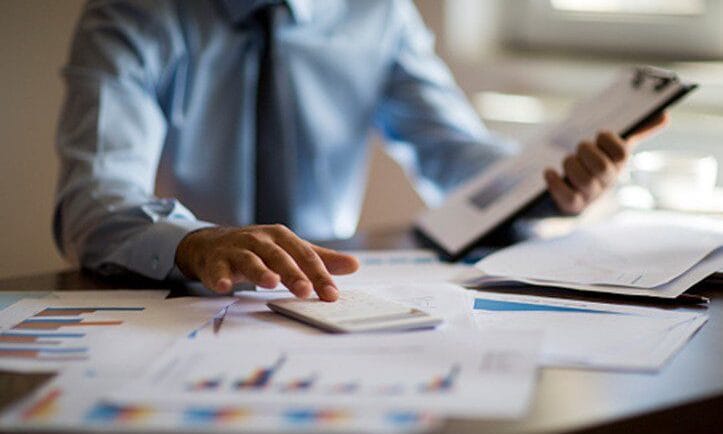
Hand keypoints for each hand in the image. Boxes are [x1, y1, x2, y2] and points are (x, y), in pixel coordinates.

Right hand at [175, 225, 358, 300]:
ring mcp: (236, 249)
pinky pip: (217, 270)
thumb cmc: (258, 249)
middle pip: (279, 256)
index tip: (332, 295)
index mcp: (282, 237)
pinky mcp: (215, 261)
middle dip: (292, 273)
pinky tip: (225, 287)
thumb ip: (320, 259)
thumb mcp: (289, 250)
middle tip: (305, 291)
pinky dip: (220, 277)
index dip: (319, 275)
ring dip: (260, 272)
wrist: (212, 243)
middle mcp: (260, 240)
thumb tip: (355, 265)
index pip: (305, 256)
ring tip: (270, 284)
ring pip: (250, 260)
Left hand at [544, 112, 669, 213]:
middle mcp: (608, 181)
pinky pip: (567, 197)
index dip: (609, 140)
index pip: (622, 153)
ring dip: (571, 165)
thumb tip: (665, 115)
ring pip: (584, 181)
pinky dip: (556, 183)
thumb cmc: (595, 164)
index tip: (599, 134)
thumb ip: (636, 131)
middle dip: (587, 152)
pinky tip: (549, 172)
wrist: (574, 195)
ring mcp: (591, 195)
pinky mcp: (573, 206)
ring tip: (567, 160)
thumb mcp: (612, 147)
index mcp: (619, 163)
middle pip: (602, 168)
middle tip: (580, 147)